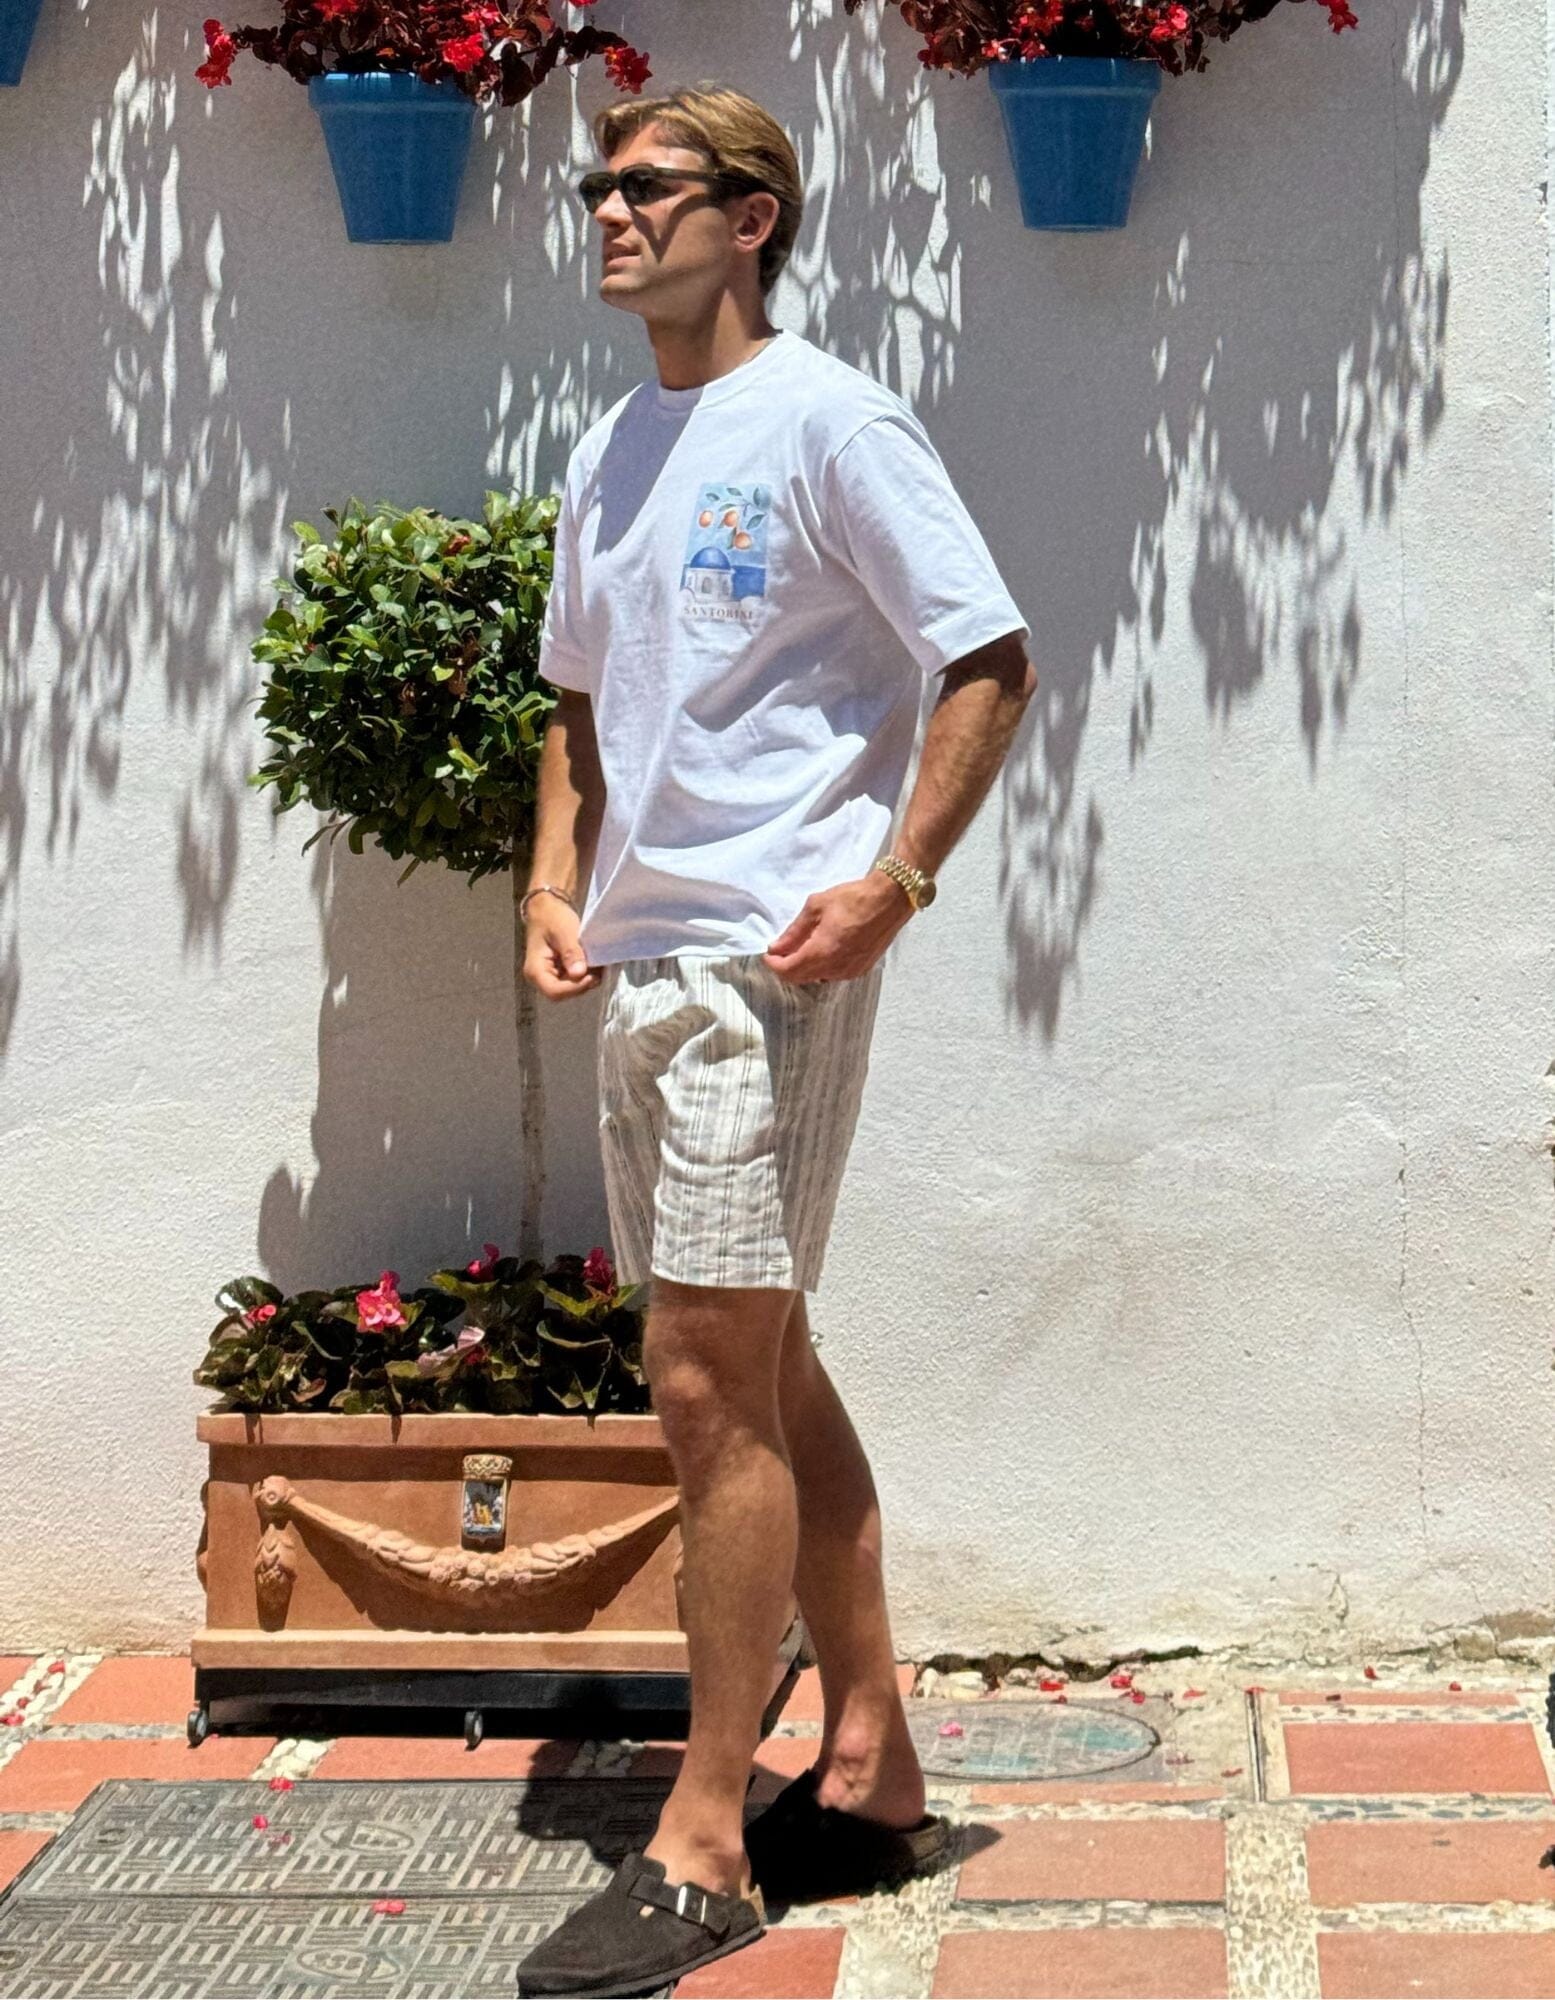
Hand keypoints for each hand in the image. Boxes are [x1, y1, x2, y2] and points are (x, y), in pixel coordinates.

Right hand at [523, 897, 601, 1000]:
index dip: (575, 987)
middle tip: (599, 968)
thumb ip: (571, 952)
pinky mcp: (560, 973)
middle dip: (583, 983)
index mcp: (535, 970)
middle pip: (564, 993)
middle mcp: (540, 978)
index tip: (592, 975)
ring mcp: (551, 976)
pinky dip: (587, 974)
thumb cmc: (552, 917)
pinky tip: (595, 963)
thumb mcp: (563, 931)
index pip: (554, 991)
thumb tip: (579, 973)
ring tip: (598, 963)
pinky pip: (575, 980)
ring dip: (587, 979)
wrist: (549, 907)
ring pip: (572, 988)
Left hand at [761, 871, 912, 984]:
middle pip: (800, 978)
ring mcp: (850, 971)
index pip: (788, 971)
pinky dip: (822, 966)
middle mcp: (836, 968)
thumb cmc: (854, 898)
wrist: (890, 899)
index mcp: (822, 952)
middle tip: (781, 949)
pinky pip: (833, 974)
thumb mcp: (816, 907)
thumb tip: (777, 946)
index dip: (773, 964)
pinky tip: (824, 948)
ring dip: (805, 967)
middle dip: (787, 966)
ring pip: (817, 977)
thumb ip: (794, 931)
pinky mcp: (862, 969)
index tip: (768, 953)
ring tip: (803, 946)